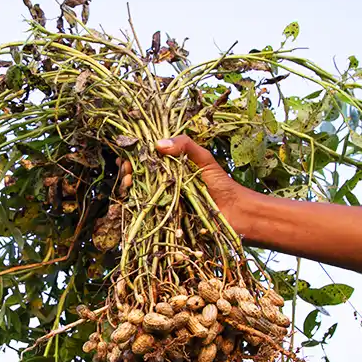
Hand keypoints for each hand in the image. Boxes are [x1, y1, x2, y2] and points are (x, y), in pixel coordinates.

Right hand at [117, 135, 256, 231]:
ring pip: (139, 192)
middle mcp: (166, 181)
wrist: (236, 213)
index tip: (125, 153)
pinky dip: (137, 205)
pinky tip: (131, 199)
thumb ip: (185, 146)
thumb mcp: (204, 159)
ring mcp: (164, 199)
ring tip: (127, 183)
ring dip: (128, 187)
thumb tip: (158, 144)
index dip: (134, 154)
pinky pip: (147, 210)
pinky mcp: (166, 217)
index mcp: (173, 165)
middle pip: (139, 174)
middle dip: (128, 170)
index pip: (148, 156)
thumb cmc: (222, 184)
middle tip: (125, 170)